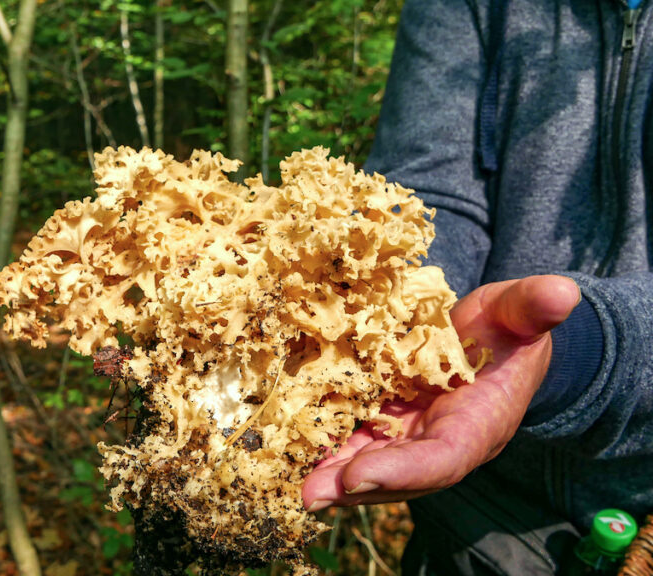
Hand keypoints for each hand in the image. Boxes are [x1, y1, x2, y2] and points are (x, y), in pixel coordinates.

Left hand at [302, 275, 579, 509]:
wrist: (493, 340)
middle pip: (394, 474)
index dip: (402, 470)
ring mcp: (406, 436)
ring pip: (366, 463)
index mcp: (476, 425)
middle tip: (311, 493)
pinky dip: (323, 448)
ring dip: (330, 475)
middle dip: (352, 484)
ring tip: (294, 483)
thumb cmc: (507, 328)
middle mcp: (437, 442)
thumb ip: (533, 306)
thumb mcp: (519, 312)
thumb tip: (562, 292)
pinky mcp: (381, 422)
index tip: (360, 473)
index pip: (441, 458)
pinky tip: (288, 449)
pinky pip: (351, 440)